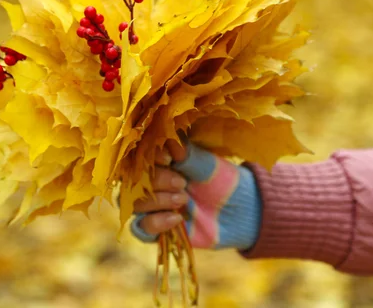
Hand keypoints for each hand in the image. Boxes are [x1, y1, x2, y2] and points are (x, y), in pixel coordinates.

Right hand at [131, 141, 262, 250]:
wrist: (238, 211)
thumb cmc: (221, 181)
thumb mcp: (206, 165)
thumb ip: (187, 155)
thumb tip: (169, 143)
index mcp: (159, 162)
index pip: (140, 158)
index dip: (150, 159)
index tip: (168, 159)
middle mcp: (150, 183)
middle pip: (134, 182)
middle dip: (157, 181)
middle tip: (182, 183)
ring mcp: (152, 206)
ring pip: (135, 204)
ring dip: (157, 201)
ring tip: (183, 199)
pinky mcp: (156, 228)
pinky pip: (141, 228)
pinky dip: (156, 222)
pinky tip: (177, 218)